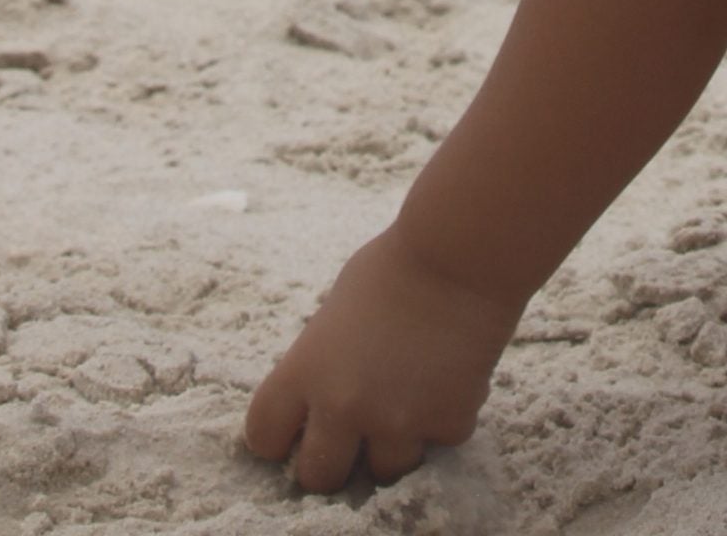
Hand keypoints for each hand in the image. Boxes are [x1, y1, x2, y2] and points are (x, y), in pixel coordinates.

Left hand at [242, 228, 522, 493]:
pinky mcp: (447, 421)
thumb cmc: (399, 261)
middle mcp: (343, 406)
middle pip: (318, 476)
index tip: (296, 429)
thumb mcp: (339, 309)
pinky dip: (446, 416)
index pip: (263, 436)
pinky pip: (440, 441)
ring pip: (385, 470)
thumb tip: (326, 394)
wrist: (463, 250)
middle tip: (356, 431)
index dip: (279, 436)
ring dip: (397, 440)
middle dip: (336, 456)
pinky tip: (453, 374)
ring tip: (414, 395)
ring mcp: (397, 420)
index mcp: (305, 370)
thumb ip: (326, 359)